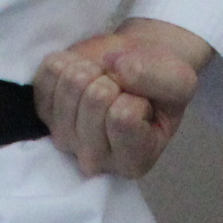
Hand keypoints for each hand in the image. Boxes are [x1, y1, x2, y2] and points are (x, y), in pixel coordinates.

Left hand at [35, 18, 214, 179]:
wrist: (134, 68)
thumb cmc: (159, 84)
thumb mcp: (180, 81)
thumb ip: (159, 78)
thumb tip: (118, 67)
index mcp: (133, 162)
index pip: (122, 117)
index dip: (135, 94)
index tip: (142, 100)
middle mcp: (94, 159)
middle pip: (95, 97)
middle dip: (113, 78)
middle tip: (121, 85)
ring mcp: (64, 137)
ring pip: (71, 82)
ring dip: (92, 68)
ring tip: (103, 78)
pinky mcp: (43, 111)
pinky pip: (49, 72)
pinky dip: (69, 60)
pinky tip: (83, 72)